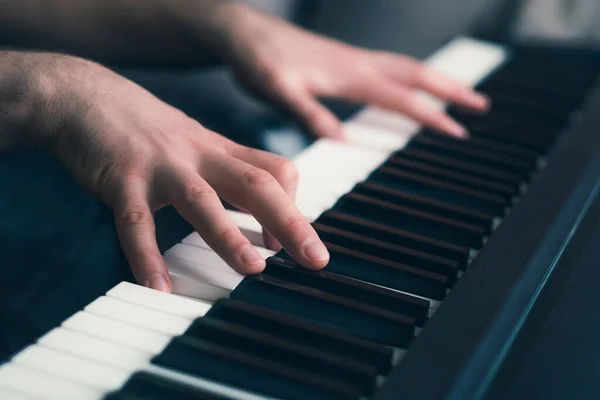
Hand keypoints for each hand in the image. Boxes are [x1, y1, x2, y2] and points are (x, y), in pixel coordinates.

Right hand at [34, 54, 328, 291]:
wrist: (86, 96)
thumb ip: (227, 175)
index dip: (293, 206)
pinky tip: (157, 288)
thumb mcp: (196, 145)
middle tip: (315, 259)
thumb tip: (259, 218)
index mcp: (221, 151)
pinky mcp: (121, 178)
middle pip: (256, 185)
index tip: (293, 244)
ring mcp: (161, 166)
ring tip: (252, 269)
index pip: (276, 171)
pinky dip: (147, 256)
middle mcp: (199, 156)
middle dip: (290, 222)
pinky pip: (136, 222)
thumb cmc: (148, 130)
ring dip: (229, 235)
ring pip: (202, 200)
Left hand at [220, 4, 488, 139]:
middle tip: (481, 104)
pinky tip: (407, 84)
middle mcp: (357, 63)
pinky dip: (409, 75)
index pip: (400, 97)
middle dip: (450, 88)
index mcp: (348, 75)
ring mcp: (352, 59)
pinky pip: (388, 65)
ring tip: (458, 92)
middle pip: (415, 73)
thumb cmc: (257, 62)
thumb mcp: (277, 91)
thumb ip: (308, 113)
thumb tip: (342, 139)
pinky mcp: (343, 59)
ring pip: (405, 66)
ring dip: (435, 79)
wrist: (242, 33)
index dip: (431, 115)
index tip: (459, 132)